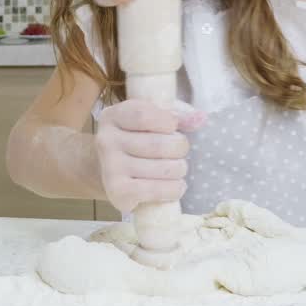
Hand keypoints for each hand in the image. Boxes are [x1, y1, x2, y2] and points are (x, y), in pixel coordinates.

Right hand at [95, 99, 204, 213]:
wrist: (108, 171)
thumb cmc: (136, 140)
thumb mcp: (149, 119)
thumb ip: (175, 114)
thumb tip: (200, 118)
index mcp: (112, 116)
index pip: (143, 115)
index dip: (167, 121)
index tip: (174, 126)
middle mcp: (106, 141)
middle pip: (158, 144)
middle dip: (180, 147)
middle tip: (180, 151)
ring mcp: (110, 167)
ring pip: (163, 169)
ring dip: (180, 170)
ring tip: (178, 169)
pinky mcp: (117, 191)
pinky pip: (156, 190)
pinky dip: (174, 189)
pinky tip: (176, 185)